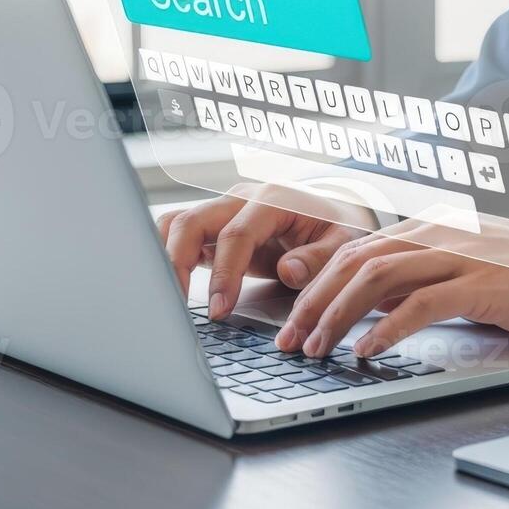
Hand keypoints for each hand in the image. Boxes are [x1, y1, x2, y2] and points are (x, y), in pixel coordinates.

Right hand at [156, 184, 372, 318]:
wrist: (335, 212)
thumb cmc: (339, 227)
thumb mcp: (344, 243)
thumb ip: (319, 257)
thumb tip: (288, 271)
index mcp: (272, 200)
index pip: (235, 235)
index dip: (224, 274)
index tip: (219, 309)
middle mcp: (240, 199)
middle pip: (191, 222)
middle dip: (177, 264)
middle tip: (177, 306)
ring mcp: (223, 211)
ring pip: (176, 224)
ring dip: (164, 258)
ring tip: (165, 298)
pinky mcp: (215, 228)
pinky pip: (180, 235)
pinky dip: (168, 257)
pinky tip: (168, 287)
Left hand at [276, 222, 508, 357]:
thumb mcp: (468, 270)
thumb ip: (424, 280)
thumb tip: (379, 307)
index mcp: (431, 228)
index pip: (357, 250)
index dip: (317, 285)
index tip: (293, 319)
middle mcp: (438, 233)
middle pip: (356, 261)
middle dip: (313, 303)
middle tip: (289, 341)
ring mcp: (460, 255)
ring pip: (378, 278)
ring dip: (338, 316)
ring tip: (316, 348)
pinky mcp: (482, 283)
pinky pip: (421, 304)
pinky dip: (387, 328)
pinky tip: (367, 350)